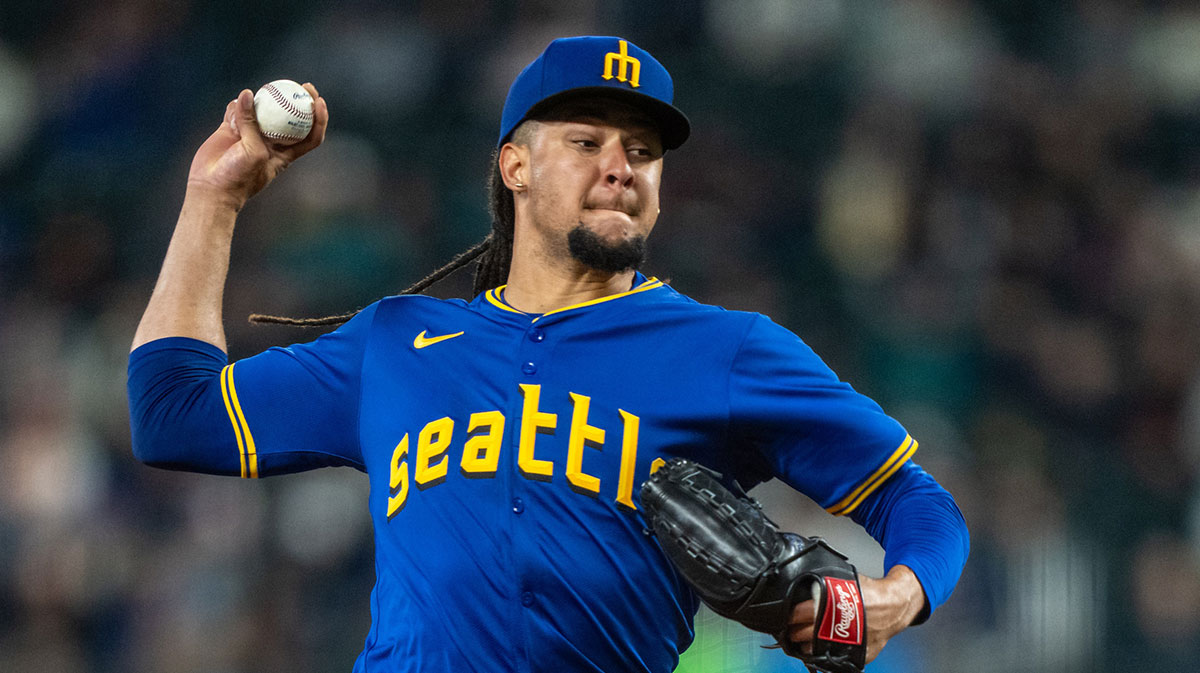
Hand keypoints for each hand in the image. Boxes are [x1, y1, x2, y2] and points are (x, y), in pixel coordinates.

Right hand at [186, 83, 328, 210]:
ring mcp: (251, 134)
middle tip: (299, 84)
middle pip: (290, 117)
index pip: (310, 135)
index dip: (319, 118)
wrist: (212, 188)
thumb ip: (252, 124)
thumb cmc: (240, 177)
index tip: (318, 101)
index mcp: (285, 153)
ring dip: (257, 103)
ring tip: (250, 102)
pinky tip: (233, 109)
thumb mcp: (253, 152)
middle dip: (298, 100)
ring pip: (261, 110)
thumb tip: (247, 94)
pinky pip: (236, 110)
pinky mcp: (232, 129)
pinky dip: (235, 106)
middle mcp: (271, 141)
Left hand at [786, 565, 925, 664]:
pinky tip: (819, 647)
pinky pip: (832, 658)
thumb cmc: (870, 593)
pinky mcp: (856, 655)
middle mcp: (837, 626)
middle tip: (790, 629)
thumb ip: (823, 586)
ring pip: (814, 650)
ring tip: (802, 639)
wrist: (894, 607)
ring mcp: (846, 643)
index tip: (785, 616)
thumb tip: (803, 585)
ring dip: (805, 645)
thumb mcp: (844, 582)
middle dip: (793, 632)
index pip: (798, 614)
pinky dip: (824, 653)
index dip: (789, 616)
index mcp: (831, 606)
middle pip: (802, 634)